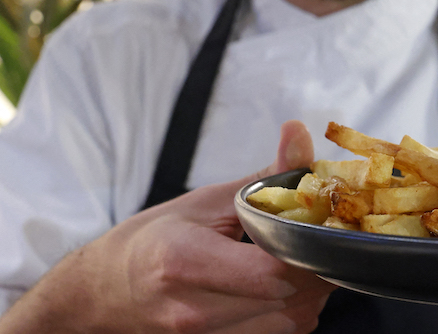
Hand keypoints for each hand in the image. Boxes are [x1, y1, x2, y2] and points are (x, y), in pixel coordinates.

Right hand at [0, 121, 333, 333]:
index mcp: (184, 261)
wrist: (105, 292)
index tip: (322, 224)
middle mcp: (194, 309)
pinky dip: (295, 308)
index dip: (307, 248)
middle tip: (322, 236)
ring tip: (301, 257)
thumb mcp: (206, 200)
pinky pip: (282, 333)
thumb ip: (264, 176)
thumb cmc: (156, 239)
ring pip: (292, 321)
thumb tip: (300, 133)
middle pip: (288, 298)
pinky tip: (285, 284)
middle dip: (316, 265)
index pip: (271, 271)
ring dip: (311, 289)